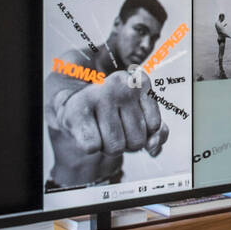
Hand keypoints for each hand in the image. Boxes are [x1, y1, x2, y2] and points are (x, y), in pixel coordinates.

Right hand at [53, 70, 167, 181]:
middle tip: (111, 125)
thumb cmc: (111, 114)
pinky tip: (87, 130)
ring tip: (99, 127)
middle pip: (136, 141)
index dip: (141, 132)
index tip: (127, 118)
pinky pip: (93, 147)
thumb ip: (158, 133)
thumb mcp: (141, 118)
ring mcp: (98, 94)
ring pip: (116, 147)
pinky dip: (90, 146)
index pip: (153, 127)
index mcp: (140, 82)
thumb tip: (153, 146)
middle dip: (125, 142)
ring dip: (107, 146)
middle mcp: (120, 83)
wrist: (72, 104)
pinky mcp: (76, 109)